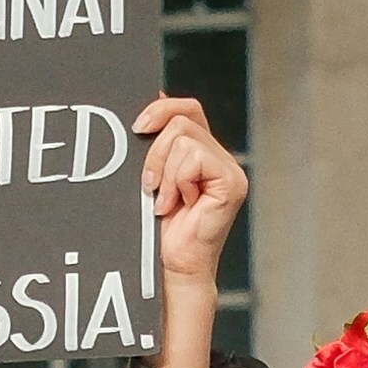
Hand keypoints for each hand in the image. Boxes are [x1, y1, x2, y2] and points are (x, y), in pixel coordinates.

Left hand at [139, 91, 248, 367]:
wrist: (167, 268)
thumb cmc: (152, 230)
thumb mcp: (146, 177)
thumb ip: (152, 143)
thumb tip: (149, 98)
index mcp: (200, 152)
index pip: (186, 108)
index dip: (160, 108)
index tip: (135, 128)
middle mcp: (219, 157)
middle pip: (183, 118)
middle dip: (154, 149)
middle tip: (147, 184)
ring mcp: (229, 170)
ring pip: (185, 137)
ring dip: (164, 170)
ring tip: (163, 201)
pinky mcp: (232, 183)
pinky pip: (196, 157)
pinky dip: (178, 180)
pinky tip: (177, 205)